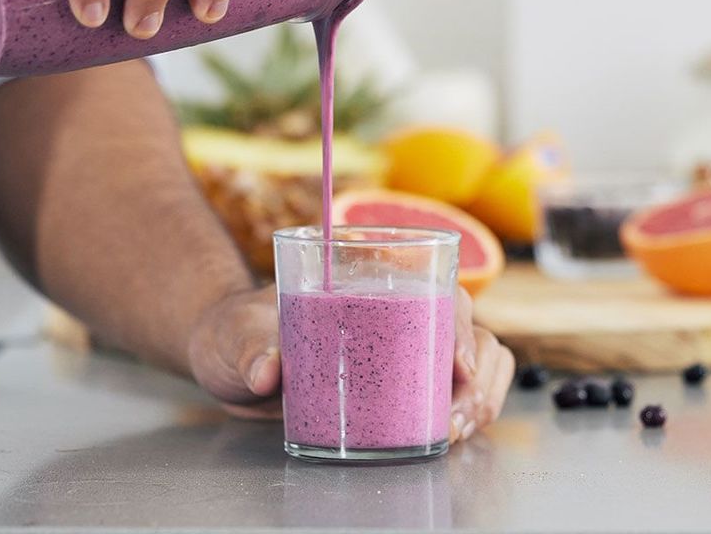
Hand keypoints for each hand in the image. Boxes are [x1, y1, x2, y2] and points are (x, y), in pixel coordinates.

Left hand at [187, 284, 515, 440]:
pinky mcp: (401, 382)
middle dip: (478, 374)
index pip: (434, 286)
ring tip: (453, 430)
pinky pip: (455, 389)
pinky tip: (449, 433)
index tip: (457, 365)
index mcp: (367, 278)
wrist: (231, 358)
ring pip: (474, 359)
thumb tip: (266, 371)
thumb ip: (251, 345)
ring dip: (479, 395)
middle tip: (456, 417)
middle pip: (467, 326)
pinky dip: (467, 410)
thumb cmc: (238, 330)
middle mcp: (397, 307)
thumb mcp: (238, 333)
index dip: (458, 324)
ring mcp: (404, 346)